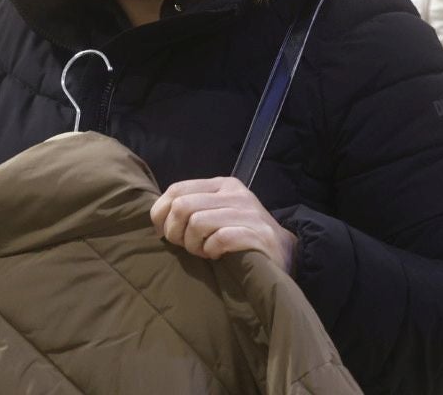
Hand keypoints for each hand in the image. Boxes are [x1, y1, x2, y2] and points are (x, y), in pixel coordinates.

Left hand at [149, 177, 297, 272]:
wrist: (285, 254)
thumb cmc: (242, 235)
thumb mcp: (218, 213)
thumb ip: (192, 209)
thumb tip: (157, 219)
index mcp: (221, 185)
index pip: (177, 189)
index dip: (160, 213)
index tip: (160, 233)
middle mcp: (235, 194)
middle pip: (182, 207)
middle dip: (175, 232)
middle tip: (185, 247)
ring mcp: (248, 213)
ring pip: (198, 222)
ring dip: (193, 245)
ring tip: (203, 252)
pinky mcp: (258, 235)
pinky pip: (220, 239)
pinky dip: (211, 251)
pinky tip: (217, 256)